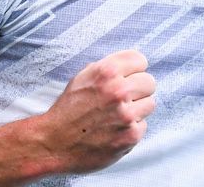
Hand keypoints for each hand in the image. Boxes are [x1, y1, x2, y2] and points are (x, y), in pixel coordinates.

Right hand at [38, 49, 155, 173]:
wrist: (54, 143)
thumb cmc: (68, 109)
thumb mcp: (82, 78)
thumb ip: (107, 68)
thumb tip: (131, 64)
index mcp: (106, 71)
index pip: (140, 60)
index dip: (133, 70)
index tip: (128, 77)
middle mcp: (118, 90)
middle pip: (149, 82)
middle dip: (138, 89)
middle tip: (124, 98)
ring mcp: (126, 114)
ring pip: (150, 103)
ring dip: (137, 109)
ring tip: (117, 115)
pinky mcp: (130, 136)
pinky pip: (143, 125)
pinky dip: (131, 129)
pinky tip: (114, 130)